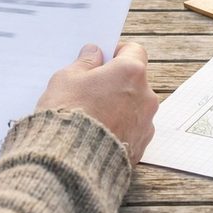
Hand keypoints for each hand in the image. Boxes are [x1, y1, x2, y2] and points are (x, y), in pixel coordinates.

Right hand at [36, 42, 158, 162]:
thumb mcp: (66, 79)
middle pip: (135, 81)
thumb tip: (94, 53)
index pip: (133, 50)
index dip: (117, 53)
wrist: (69, 162)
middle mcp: (146, 96)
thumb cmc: (67, 114)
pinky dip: (119, 129)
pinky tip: (97, 134)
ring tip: (92, 116)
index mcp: (131, 72)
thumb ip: (85, 63)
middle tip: (91, 90)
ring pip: (134, 106)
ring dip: (119, 107)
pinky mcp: (142, 146)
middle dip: (116, 82)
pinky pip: (132, 130)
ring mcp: (146, 123)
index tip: (101, 60)